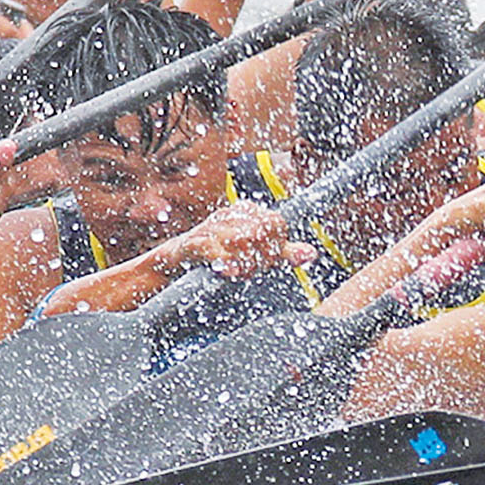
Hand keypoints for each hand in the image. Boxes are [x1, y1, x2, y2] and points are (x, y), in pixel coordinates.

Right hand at [151, 203, 314, 280]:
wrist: (173, 264)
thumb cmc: (217, 258)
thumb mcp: (253, 256)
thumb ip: (280, 254)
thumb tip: (311, 253)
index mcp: (246, 212)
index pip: (276, 224)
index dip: (275, 247)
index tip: (265, 262)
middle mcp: (229, 214)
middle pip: (262, 233)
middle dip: (260, 258)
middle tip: (248, 270)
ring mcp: (210, 226)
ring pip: (243, 242)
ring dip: (244, 265)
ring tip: (237, 273)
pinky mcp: (193, 243)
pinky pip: (216, 250)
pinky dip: (225, 263)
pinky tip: (228, 272)